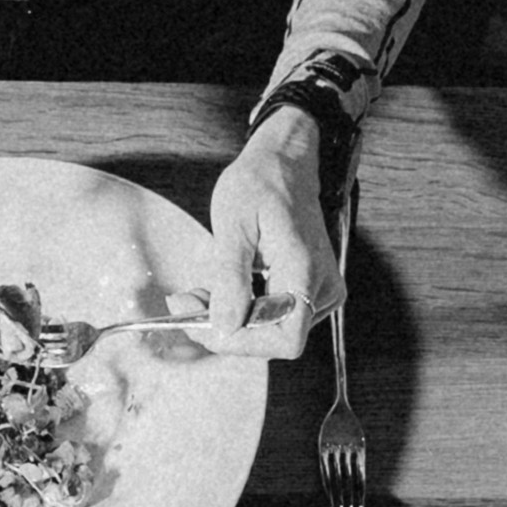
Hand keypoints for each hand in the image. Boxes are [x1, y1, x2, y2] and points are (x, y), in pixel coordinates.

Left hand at [200, 113, 333, 353]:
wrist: (285, 164)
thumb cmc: (260, 184)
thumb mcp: (233, 225)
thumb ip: (229, 279)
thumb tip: (223, 326)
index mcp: (304, 269)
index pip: (285, 339)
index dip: (243, 342)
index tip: (201, 324)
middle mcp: (321, 286)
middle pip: (275, 340)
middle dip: (226, 330)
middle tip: (185, 303)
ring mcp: (319, 292)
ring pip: (272, 333)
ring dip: (230, 322)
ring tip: (198, 294)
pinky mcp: (310, 292)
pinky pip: (275, 319)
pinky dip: (242, 313)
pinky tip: (219, 293)